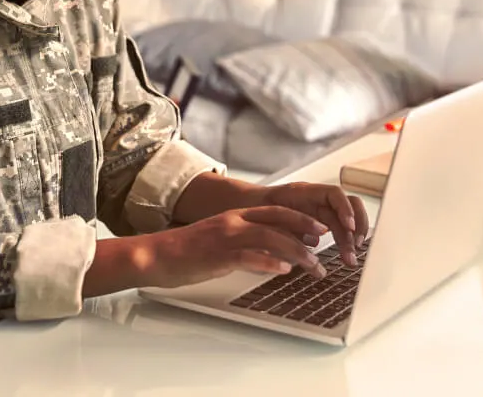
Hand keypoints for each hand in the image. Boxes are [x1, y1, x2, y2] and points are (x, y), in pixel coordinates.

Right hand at [142, 205, 330, 288]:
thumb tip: (273, 255)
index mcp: (235, 216)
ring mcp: (226, 237)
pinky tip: (283, 270)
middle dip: (305, 229)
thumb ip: (246, 242)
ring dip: (296, 252)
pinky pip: (249, 256)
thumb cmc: (188, 251)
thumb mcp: (220, 239)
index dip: (300, 218)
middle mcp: (233, 221)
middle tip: (325, 243)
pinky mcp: (218, 255)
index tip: (319, 228)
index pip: (275, 211)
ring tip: (313, 265)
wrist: (157, 255)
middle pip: (278, 219)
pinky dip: (269, 262)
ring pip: (270, 237)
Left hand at [261, 182, 368, 266]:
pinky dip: (345, 241)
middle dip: (354, 229)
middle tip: (352, 251)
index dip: (345, 209)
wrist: (248, 206)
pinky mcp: (319, 223)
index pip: (334, 194)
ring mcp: (320, 210)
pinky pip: (339, 229)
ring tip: (350, 258)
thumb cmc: (257, 208)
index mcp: (305, 192)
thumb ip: (290, 224)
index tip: (349, 227)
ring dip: (351, 238)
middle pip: (347, 208)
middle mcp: (317, 199)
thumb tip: (313, 239)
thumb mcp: (270, 215)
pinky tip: (345, 254)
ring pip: (346, 221)